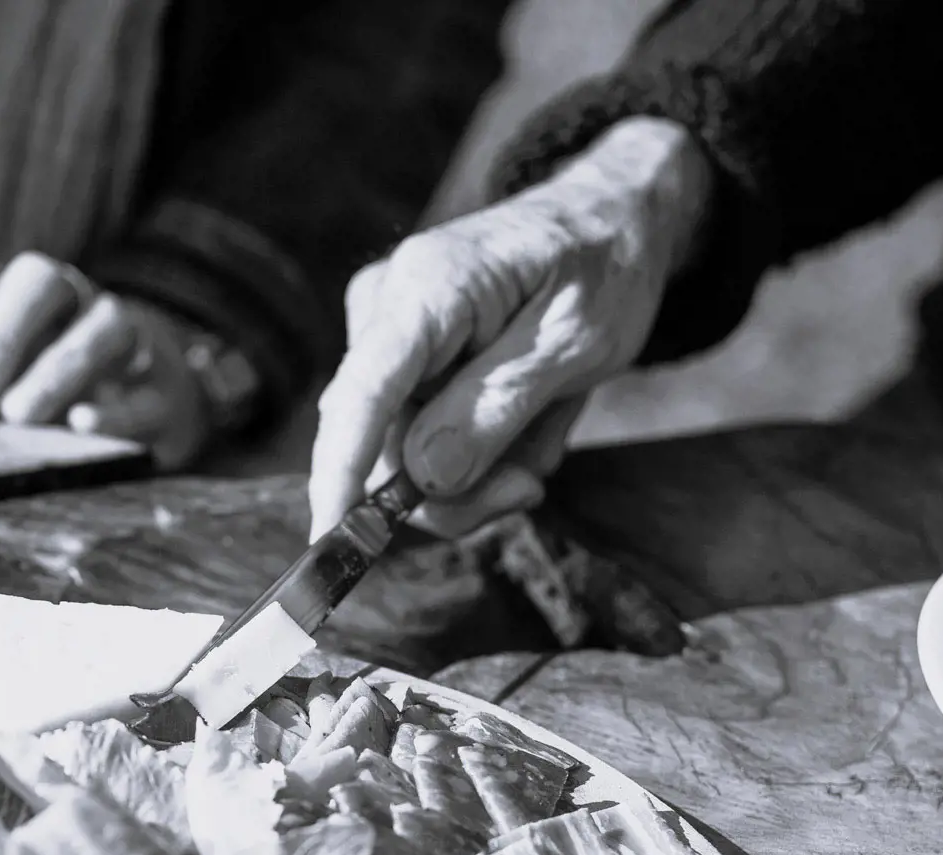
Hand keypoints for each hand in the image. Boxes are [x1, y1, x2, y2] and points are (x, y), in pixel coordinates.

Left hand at [0, 251, 215, 470]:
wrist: (141, 406)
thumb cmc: (35, 398)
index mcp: (5, 296)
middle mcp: (65, 299)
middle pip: (33, 284)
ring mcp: (120, 335)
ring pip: (99, 322)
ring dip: (56, 366)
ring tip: (18, 416)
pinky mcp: (162, 384)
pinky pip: (146, 383)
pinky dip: (117, 404)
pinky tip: (86, 422)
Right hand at [307, 118, 711, 539]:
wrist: (612, 220)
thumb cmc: (605, 268)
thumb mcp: (577, 344)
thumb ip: (498, 408)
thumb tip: (423, 478)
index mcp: (428, 288)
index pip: (361, 396)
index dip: (338, 476)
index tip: (329, 545)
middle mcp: (386, 307)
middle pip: (384, 448)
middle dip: (458, 489)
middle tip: (530, 488)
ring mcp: (387, 335)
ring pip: (403, 457)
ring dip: (479, 471)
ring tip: (542, 434)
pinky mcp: (400, 360)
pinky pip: (420, 440)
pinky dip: (478, 450)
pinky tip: (524, 418)